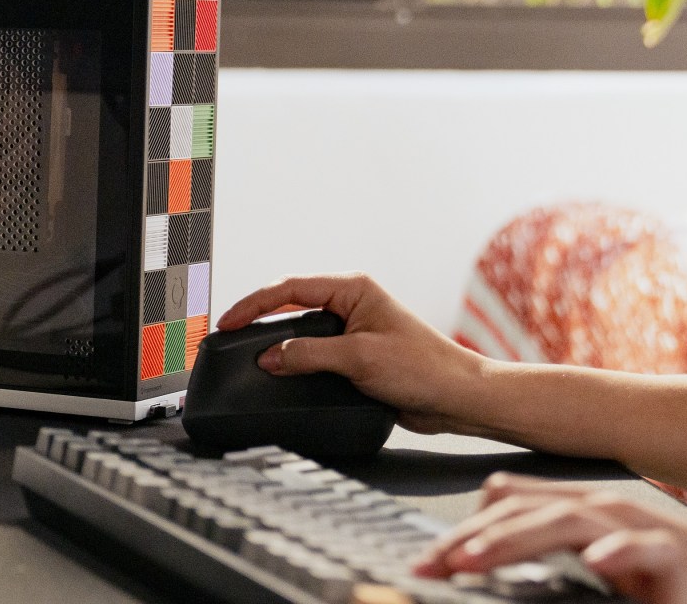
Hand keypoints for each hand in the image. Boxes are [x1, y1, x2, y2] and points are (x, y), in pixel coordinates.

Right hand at [216, 272, 489, 434]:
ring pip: (301, 334)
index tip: (229, 321)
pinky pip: (314, 357)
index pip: (290, 289)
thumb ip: (308, 355)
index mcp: (353, 290)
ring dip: (277, 345)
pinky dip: (294, 364)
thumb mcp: (359, 358)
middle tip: (229, 337)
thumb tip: (269, 357)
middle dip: (259, 321)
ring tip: (248, 356)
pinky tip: (280, 377)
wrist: (456, 397)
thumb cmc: (424, 368)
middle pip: (291, 308)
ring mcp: (352, 332)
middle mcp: (351, 306)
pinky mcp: (355, 358)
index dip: (255, 304)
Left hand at [413, 473, 686, 603]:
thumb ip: (540, 551)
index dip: (459, 530)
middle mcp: (597, 509)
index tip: (422, 562)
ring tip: (472, 560)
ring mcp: (635, 528)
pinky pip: (643, 549)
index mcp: (572, 509)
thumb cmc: (663, 571)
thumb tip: (478, 554)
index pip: (503, 505)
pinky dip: (618, 552)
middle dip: (468, 537)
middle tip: (428, 565)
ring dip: (514, 539)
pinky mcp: (675, 556)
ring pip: (566, 521)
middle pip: (520, 511)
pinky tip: (596, 563)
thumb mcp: (588, 558)